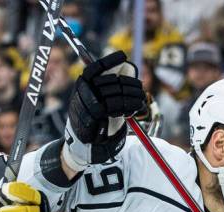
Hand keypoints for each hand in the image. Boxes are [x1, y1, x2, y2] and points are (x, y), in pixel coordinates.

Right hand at [62, 51, 145, 172]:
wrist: (84, 143)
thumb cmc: (95, 119)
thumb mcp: (99, 99)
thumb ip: (108, 85)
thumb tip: (126, 68)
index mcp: (83, 84)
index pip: (95, 68)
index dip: (109, 61)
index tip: (124, 56)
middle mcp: (81, 92)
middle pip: (109, 82)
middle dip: (129, 85)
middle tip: (141, 89)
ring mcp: (84, 106)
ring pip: (112, 96)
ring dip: (130, 98)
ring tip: (139, 101)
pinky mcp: (90, 119)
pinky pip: (111, 109)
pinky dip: (124, 109)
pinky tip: (131, 111)